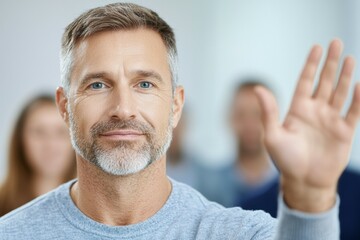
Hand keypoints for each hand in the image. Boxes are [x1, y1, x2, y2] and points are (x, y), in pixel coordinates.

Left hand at [255, 39, 359, 212]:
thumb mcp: (272, 135)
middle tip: (336, 42)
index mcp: (297, 109)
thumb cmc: (285, 160)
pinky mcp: (344, 132)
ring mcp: (330, 120)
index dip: (311, 65)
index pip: (305, 81)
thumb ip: (268, 112)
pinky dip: (358, 99)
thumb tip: (256, 88)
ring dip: (345, 75)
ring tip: (350, 57)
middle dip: (331, 63)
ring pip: (340, 92)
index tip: (316, 47)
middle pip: (325, 81)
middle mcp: (315, 111)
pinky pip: (354, 111)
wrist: (304, 182)